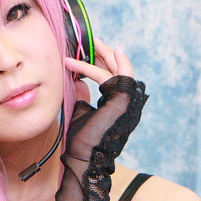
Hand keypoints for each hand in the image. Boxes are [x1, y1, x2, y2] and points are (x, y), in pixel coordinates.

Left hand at [44, 39, 147, 200]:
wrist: (83, 160)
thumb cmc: (81, 143)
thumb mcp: (81, 112)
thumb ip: (82, 96)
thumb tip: (77, 81)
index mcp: (119, 106)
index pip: (115, 78)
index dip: (104, 63)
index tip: (91, 51)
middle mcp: (126, 103)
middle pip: (120, 70)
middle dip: (106, 53)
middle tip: (94, 39)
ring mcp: (126, 102)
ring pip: (117, 69)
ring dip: (103, 54)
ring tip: (89, 41)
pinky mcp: (120, 101)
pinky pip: (106, 77)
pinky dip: (89, 67)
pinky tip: (73, 62)